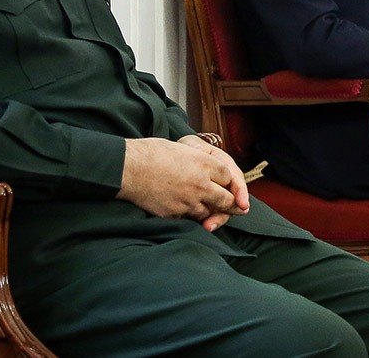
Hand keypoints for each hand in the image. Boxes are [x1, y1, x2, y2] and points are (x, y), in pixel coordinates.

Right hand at [116, 137, 249, 230]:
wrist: (129, 168)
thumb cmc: (151, 152)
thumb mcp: (182, 149)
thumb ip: (199, 162)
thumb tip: (208, 171)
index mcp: (203, 163)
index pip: (229, 176)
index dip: (231, 183)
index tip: (232, 188)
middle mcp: (201, 184)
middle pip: (226, 199)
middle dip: (232, 205)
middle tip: (239, 209)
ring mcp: (188, 201)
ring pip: (209, 212)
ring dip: (211, 212)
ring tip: (212, 212)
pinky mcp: (175, 214)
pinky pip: (189, 219)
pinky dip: (190, 216)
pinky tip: (186, 212)